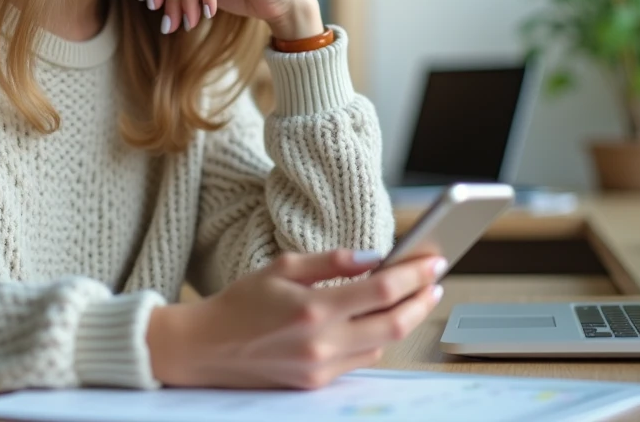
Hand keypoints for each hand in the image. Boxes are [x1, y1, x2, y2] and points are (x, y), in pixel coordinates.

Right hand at [146, 249, 444, 389]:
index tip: (432, 259)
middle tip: (434, 280)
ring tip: (412, 297)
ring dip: (402, 319)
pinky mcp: (317, 383)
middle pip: (394, 322)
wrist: (205, 349)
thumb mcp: (281, 267)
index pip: (381, 288)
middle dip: (422, 300)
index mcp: (313, 307)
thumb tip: (374, 256)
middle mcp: (322, 342)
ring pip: (383, 343)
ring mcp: (321, 367)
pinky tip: (378, 319)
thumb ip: (330, 261)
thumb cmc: (239, 302)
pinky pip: (361, 359)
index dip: (413, 274)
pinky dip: (377, 337)